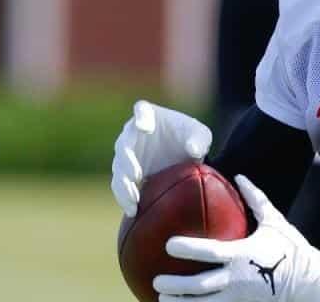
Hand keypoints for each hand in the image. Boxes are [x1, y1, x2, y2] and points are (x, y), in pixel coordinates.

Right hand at [110, 100, 212, 216]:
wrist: (184, 156)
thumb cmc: (191, 137)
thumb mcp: (201, 135)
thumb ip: (199, 140)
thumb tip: (192, 151)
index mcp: (150, 115)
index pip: (141, 110)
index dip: (141, 117)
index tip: (145, 127)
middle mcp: (133, 133)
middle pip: (124, 144)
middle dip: (127, 160)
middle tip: (135, 176)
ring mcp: (127, 154)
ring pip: (119, 168)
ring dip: (123, 184)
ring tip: (133, 200)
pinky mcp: (127, 173)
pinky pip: (120, 185)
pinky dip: (124, 197)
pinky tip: (133, 210)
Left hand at [154, 175, 319, 301]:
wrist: (311, 284)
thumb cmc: (291, 249)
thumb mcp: (275, 221)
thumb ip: (256, 199)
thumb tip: (239, 177)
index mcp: (242, 254)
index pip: (209, 252)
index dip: (188, 249)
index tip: (169, 245)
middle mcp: (237, 279)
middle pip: (199, 286)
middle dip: (175, 286)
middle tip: (157, 281)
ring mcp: (239, 298)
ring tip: (161, 301)